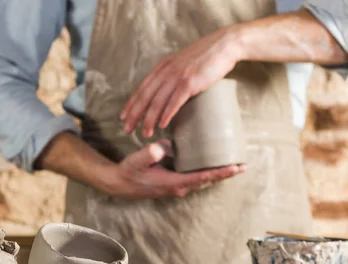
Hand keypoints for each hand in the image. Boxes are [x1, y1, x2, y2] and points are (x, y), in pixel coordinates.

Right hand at [105, 139, 245, 199]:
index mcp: (174, 183)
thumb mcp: (136, 161)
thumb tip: (163, 145)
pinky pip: (196, 178)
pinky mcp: (175, 183)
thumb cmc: (129, 172)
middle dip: (226, 174)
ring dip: (219, 174)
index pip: (203, 177)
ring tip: (234, 165)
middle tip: (243, 165)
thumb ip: (149, 153)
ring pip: (204, 180)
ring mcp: (178, 187)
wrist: (119, 184)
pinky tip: (213, 163)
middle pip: (208, 180)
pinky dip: (208, 172)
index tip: (236, 168)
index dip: (221, 172)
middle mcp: (180, 187)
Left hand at [120, 26, 242, 137]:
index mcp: (162, 67)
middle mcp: (166, 72)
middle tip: (127, 129)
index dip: (131, 104)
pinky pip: (174, 101)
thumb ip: (172, 76)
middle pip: (145, 97)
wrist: (223, 46)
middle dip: (134, 115)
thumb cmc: (206, 57)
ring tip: (145, 134)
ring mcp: (177, 77)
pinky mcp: (190, 82)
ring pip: (157, 102)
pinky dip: (166, 114)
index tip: (123, 117)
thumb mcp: (182, 64)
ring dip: (149, 120)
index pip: (141, 88)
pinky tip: (162, 125)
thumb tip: (167, 93)